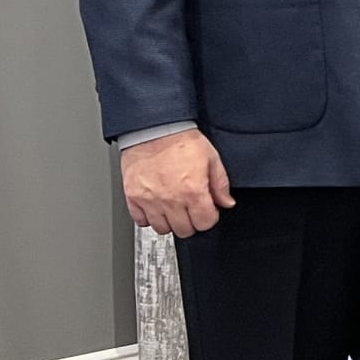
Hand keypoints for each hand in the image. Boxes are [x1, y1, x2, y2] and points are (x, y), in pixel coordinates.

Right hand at [119, 129, 234, 237]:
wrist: (154, 129)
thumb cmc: (180, 140)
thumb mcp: (211, 158)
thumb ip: (220, 184)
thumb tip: (226, 202)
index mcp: (193, 191)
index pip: (205, 223)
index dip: (209, 217)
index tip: (207, 211)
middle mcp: (171, 199)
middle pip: (184, 230)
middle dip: (191, 222)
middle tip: (191, 210)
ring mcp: (150, 200)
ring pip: (162, 229)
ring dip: (170, 222)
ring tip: (173, 208)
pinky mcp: (133, 197)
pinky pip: (141, 221)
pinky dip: (149, 217)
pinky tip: (156, 206)